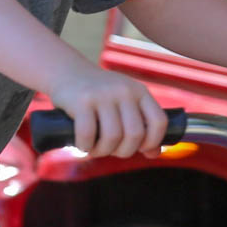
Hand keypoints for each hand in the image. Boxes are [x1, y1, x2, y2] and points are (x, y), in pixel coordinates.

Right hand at [48, 64, 168, 157]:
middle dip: (123, 151)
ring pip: (112, 137)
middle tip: (110, 149)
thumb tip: (155, 154)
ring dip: (103, 151)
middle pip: (135, 135)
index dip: (152, 142)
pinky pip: (88, 134)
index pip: (159, 122)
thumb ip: (141, 126)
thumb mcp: (125, 104)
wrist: (67, 73)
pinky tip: (83, 145)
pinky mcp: (81, 100)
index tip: (139, 149)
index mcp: (139, 92)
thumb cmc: (100, 96)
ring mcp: (103, 94)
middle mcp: (124, 90)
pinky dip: (85, 146)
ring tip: (95, 149)